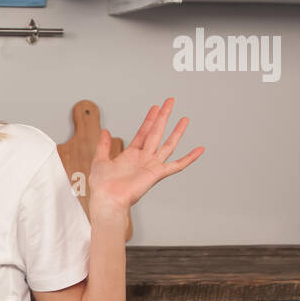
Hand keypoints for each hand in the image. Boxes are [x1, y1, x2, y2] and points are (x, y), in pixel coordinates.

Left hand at [88, 97, 203, 216]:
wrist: (107, 199)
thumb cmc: (102, 186)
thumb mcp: (100, 160)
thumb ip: (104, 146)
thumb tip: (106, 131)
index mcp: (131, 155)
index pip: (143, 132)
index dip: (150, 119)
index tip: (156, 107)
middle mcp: (144, 158)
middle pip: (156, 132)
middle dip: (163, 116)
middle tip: (170, 102)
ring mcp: (152, 165)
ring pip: (168, 144)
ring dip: (177, 132)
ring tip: (185, 119)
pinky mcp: (157, 174)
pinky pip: (177, 165)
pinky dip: (190, 158)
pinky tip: (199, 150)